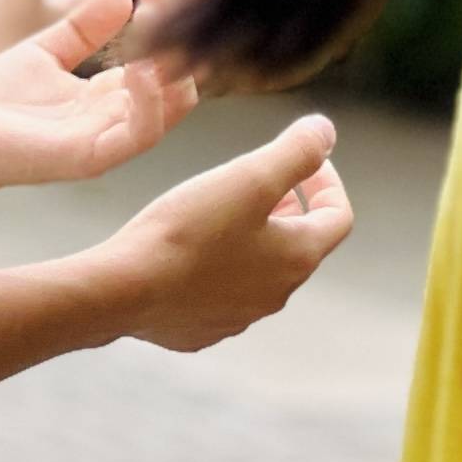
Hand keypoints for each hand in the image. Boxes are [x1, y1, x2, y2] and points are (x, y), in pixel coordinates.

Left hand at [0, 0, 197, 208]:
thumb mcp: (43, 53)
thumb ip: (82, 29)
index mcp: (107, 100)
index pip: (158, 61)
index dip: (163, 21)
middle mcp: (114, 122)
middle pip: (172, 84)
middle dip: (174, 35)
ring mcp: (105, 143)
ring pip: (167, 112)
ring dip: (170, 66)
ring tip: (154, 19)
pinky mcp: (87, 158)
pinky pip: (137, 135)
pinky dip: (150, 102)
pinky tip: (141, 64)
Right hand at [100, 114, 353, 349]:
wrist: (123, 291)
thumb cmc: (186, 232)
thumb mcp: (248, 177)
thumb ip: (296, 151)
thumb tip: (326, 133)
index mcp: (297, 259)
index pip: (338, 218)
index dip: (329, 182)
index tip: (307, 160)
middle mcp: (275, 295)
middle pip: (300, 244)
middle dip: (289, 207)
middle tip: (264, 180)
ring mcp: (238, 317)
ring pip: (260, 269)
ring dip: (254, 237)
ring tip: (224, 209)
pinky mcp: (200, 328)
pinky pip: (222, 292)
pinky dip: (220, 265)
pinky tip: (189, 248)